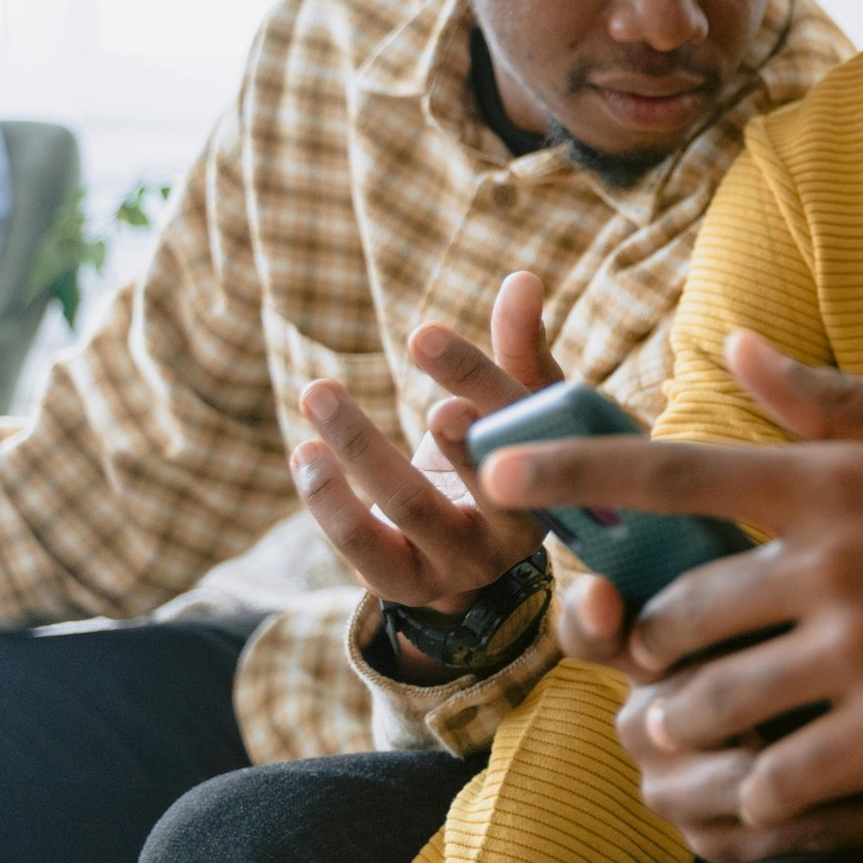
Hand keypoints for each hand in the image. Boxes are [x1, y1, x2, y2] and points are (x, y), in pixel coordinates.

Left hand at [293, 271, 563, 619]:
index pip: (520, 421)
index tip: (424, 335)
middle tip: (425, 403)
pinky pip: (364, 548)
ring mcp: (463, 562)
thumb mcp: (522, 405)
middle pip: (484, 478)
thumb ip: (519, 346)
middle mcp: (519, 526)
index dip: (477, 379)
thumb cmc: (505, 451)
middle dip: (451, 440)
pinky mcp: (409, 584)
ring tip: (319, 392)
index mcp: (557, 472)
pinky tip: (305, 453)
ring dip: (361, 447)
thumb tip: (523, 278)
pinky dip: (329, 500)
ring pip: (411, 507)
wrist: (482, 549)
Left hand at [489, 333, 862, 827]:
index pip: (676, 471)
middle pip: (677, 612)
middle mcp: (838, 564)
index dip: (570, 474)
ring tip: (686, 729)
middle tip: (651, 655)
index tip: (491, 474)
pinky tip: (759, 791)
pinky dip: (757, 792)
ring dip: (682, 723)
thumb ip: (834, 399)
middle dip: (646, 642)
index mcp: (842, 481)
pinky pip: (786, 778)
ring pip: (713, 703)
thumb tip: (731, 349)